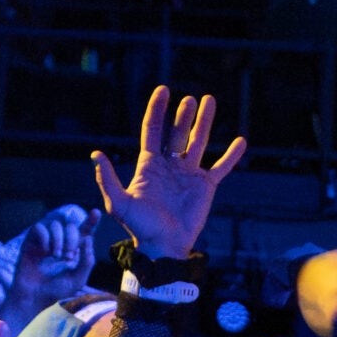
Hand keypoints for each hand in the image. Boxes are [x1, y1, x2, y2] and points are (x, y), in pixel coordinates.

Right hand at [0, 205, 99, 327]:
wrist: (35, 297)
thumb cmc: (55, 290)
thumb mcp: (78, 279)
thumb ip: (87, 261)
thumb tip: (88, 238)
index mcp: (73, 249)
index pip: (83, 231)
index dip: (90, 221)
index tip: (96, 213)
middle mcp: (59, 241)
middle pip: (70, 226)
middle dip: (72, 239)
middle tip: (68, 258)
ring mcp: (45, 240)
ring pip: (55, 224)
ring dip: (59, 240)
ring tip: (57, 256)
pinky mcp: (31, 241)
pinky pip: (40, 228)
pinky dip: (45, 238)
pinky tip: (46, 251)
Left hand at [91, 87, 245, 260]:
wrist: (163, 246)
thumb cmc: (140, 226)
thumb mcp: (119, 202)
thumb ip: (108, 178)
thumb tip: (95, 153)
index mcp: (149, 165)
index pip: (153, 130)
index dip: (157, 109)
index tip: (163, 90)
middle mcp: (169, 165)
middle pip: (177, 133)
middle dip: (183, 115)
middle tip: (190, 99)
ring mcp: (188, 174)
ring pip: (198, 142)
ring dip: (204, 122)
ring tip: (209, 101)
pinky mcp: (206, 186)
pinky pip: (221, 167)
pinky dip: (231, 155)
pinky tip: (241, 141)